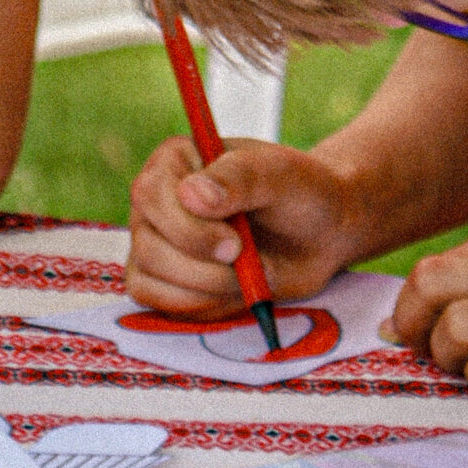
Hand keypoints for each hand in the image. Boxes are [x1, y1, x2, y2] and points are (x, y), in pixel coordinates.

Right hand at [126, 136, 364, 315]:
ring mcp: (155, 241)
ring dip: (205, 290)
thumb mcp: (280, 175)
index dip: (189, 230)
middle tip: (248, 261)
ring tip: (247, 275)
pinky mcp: (164, 279)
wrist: (319, 233)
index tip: (237, 244)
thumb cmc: (301, 194)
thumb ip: (239, 178)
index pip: (151, 196)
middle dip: (202, 268)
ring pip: (148, 280)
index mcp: (175, 161)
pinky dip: (197, 306)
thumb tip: (190, 195)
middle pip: (148, 246)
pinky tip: (232, 290)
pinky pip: (157, 303)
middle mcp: (156, 201)